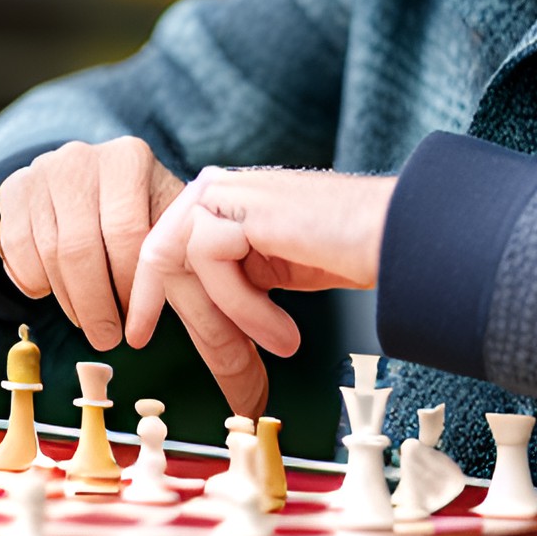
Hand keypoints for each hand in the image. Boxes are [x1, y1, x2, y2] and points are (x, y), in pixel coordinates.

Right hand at [0, 138, 183, 350]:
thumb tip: (192, 305)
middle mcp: (82, 158)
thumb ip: (176, 248)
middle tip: (107, 339)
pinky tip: (55, 293)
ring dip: (69, 300)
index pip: (129, 233)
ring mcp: (42, 171)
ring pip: (49, 254)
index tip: (137, 323)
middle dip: (96, 304)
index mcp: (129, 158)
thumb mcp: (164, 214)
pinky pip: (16, 250)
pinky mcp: (14, 189)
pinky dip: (35, 282)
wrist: (91, 176)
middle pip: (82, 248)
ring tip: (88, 322)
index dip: (130, 286)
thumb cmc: (141, 205)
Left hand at [125, 167, 394, 416]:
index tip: (140, 331)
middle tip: (169, 349)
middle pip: (163, 250)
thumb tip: (206, 328)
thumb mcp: (271, 269)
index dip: (146, 288)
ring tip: (278, 343)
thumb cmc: (348, 249)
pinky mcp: (243, 205)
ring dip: (226, 318)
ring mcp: (232, 190)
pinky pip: (214, 265)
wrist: (396, 232)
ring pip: (186, 261)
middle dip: (167, 308)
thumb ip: (233, 279)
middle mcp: (223, 186)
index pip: (166, 241)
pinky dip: (248, 309)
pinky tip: (284, 330)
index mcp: (227, 198)